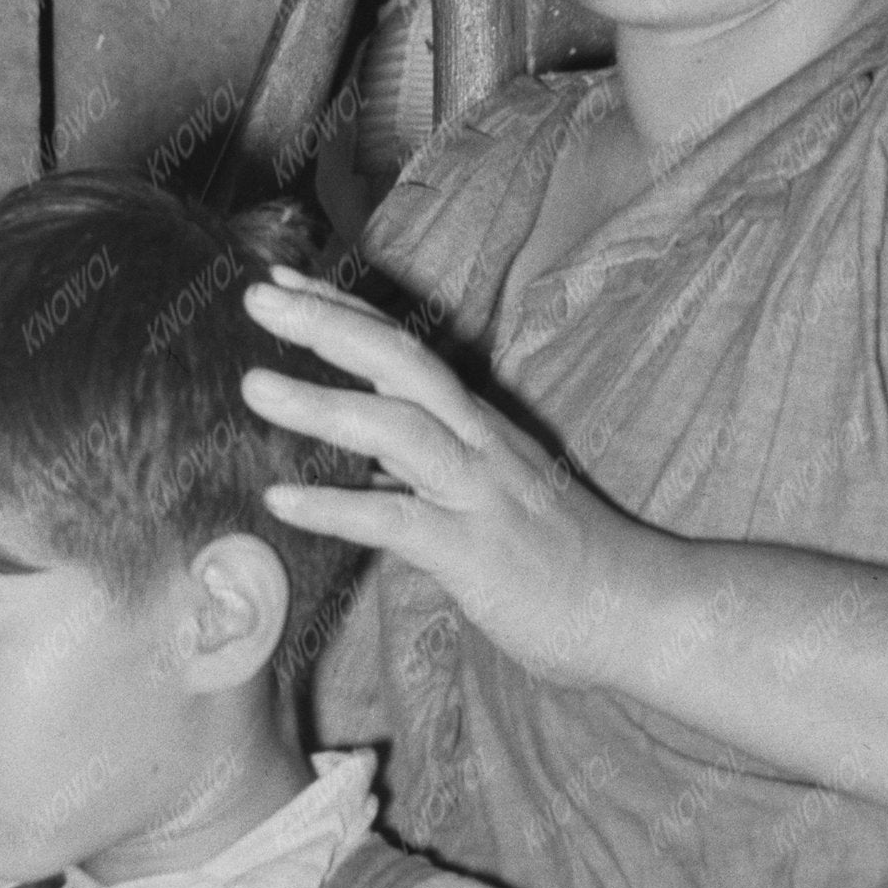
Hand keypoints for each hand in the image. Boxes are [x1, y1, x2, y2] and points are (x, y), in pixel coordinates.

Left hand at [243, 270, 651, 688]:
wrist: (634, 605)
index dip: (344, 312)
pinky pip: (396, 520)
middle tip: (257, 299)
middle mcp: (478, 443)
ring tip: (253, 388)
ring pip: (396, 428)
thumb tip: (356, 437)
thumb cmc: (560, 553)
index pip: (405, 349)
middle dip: (327, 326)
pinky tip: (281, 500)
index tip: (283, 283)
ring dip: (321, 404)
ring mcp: (479, 492)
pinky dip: (336, 507)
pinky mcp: (474, 550)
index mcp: (478, 424)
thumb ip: (425, 459)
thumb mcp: (488, 487)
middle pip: (400, 363)